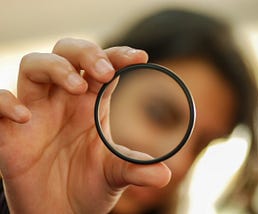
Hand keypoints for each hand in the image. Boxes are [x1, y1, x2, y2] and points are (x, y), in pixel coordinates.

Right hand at [0, 38, 170, 213]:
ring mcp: (37, 111)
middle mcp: (65, 100)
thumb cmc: (88, 186)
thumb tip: (166, 175)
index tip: (140, 57)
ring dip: (55, 68)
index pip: (104, 66)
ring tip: (77, 88)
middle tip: (104, 71)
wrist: (60, 212)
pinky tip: (26, 117)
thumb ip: (137, 170)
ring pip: (35, 65)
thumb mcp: (115, 175)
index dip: (119, 55)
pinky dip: (6, 102)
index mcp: (92, 103)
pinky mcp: (10, 130)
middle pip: (68, 52)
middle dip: (86, 53)